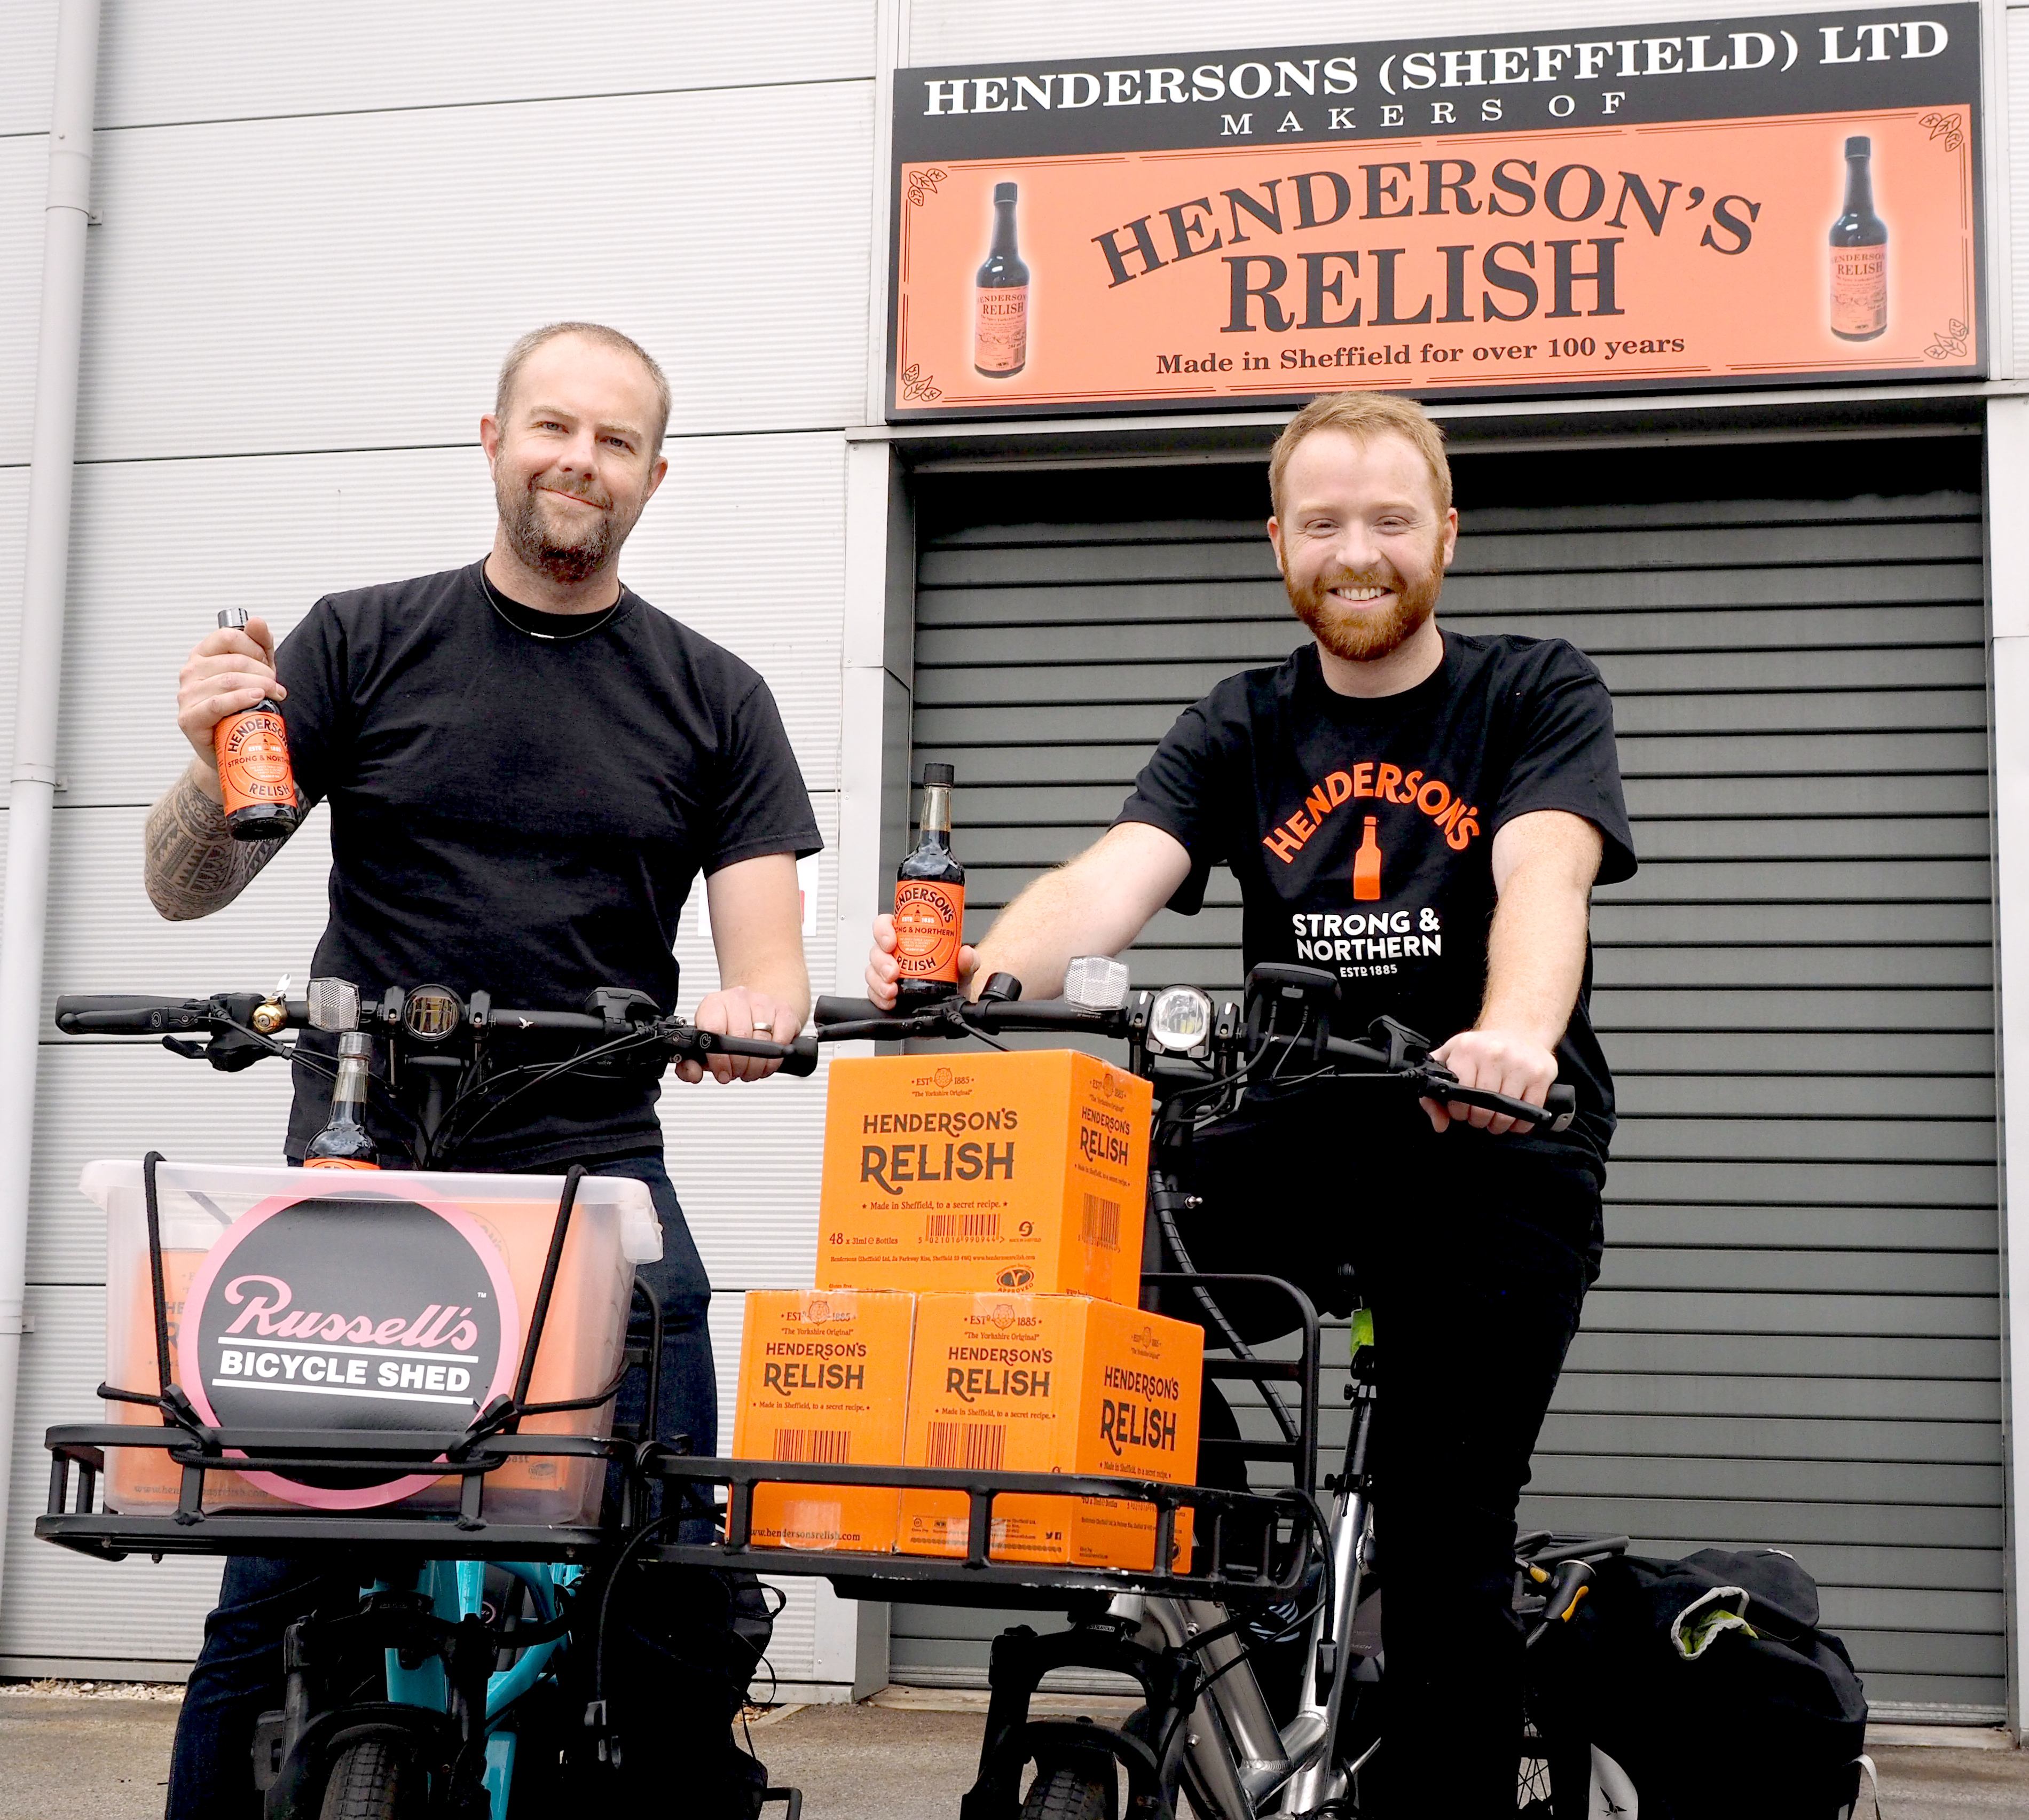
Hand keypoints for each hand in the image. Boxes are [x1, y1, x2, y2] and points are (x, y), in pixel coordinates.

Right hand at [178, 618, 283, 770]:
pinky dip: (239, 700)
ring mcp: (186, 695)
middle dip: (263, 672)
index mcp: (202, 655)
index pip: (228, 637)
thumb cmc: (242, 707)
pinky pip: (216, 703)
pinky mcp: (188, 718)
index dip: (255, 648)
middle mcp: (190, 672)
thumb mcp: (257, 671)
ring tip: (274, 695)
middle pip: (234, 661)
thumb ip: (259, 644)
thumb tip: (256, 621)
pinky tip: (256, 699)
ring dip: (259, 686)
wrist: (232, 746)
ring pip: (228, 681)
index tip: (267, 663)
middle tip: (276, 686)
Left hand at [680, 986, 789, 1083]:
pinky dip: (774, 1059)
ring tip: (751, 1070)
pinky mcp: (783, 1010)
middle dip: (739, 1066)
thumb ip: (691, 1062)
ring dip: (757, 1066)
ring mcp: (762, 1002)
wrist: (753, 1008)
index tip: (722, 1073)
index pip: (713, 1030)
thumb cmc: (727, 1027)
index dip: (718, 1059)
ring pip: (762, 1042)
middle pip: (740, 1038)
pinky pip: (782, 1040)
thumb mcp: (706, 1042)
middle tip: (737, 1073)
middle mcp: (738, 998)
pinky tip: (766, 1062)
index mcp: (714, 1004)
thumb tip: (692, 1073)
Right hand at [865, 912, 977, 1009]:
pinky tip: (890, 1001)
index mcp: (908, 937)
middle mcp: (895, 953)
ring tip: (892, 990)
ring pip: (872, 972)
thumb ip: (968, 960)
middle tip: (894, 972)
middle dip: (881, 962)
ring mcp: (888, 972)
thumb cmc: (952, 975)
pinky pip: (873, 992)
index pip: (886, 924)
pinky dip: (879, 998)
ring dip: (879, 982)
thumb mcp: (963, 967)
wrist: (953, 1000)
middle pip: (876, 950)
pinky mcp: (885, 991)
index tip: (891, 941)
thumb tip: (966, 954)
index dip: (883, 929)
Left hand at [1422, 1027, 1556, 1135]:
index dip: (1458, 1110)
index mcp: (1468, 1048)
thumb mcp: (1451, 1057)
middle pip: (1483, 1107)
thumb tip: (1440, 1123)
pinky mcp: (1540, 1074)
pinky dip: (1520, 1124)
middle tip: (1478, 1117)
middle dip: (1478, 1120)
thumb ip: (1433, 1091)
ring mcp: (1520, 1063)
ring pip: (1506, 1113)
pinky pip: (1530, 1112)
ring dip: (1498, 1124)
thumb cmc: (1481, 1049)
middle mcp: (1494, 1053)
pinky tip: (1513, 1118)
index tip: (1460, 1112)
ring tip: (1494, 1119)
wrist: (1519, 1031)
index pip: (1460, 1092)